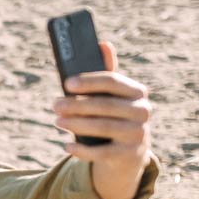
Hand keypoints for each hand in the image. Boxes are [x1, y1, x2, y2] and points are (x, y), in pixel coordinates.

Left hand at [52, 42, 152, 198]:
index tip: (67, 84)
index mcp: (138, 92)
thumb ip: (106, 74)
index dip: (90, 82)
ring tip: (57, 121)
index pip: (114, 82)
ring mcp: (138, 134)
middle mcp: (143, 112)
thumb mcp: (111, 96)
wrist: (126, 154)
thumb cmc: (113, 116)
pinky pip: (102, 152)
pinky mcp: (128, 155)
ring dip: (77, 124)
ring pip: (104, 128)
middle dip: (78, 105)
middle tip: (55, 104)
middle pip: (106, 106)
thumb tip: (102, 43)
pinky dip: (82, 150)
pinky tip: (66, 146)